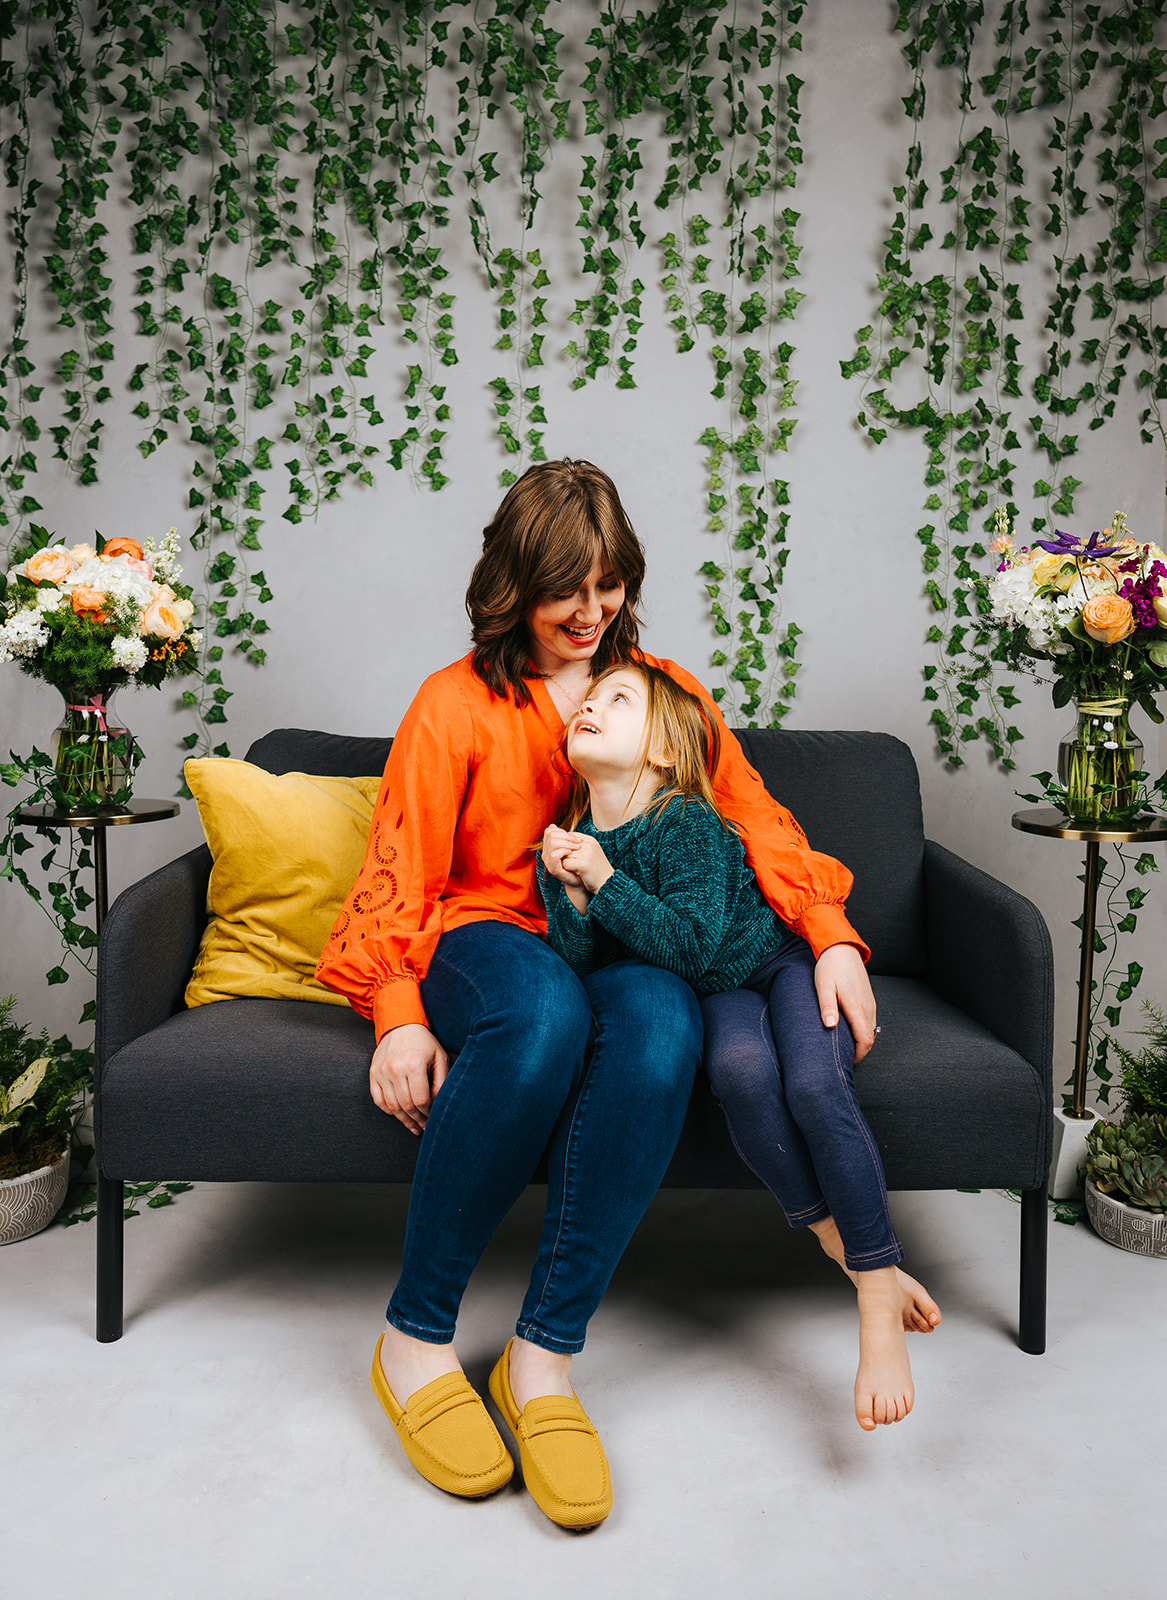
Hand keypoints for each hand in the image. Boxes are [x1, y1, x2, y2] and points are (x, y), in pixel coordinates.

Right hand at [370, 1023, 448, 1135]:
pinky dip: (388, 1110)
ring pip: (392, 1106)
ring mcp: (381, 1072)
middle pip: (406, 1105)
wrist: (400, 1025)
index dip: (428, 1114)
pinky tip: (398, 1114)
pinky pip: (379, 1100)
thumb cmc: (424, 1043)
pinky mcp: (373, 1073)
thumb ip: (441, 1082)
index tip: (432, 1119)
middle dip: (417, 1120)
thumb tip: (437, 1105)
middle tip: (424, 1127)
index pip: (421, 1100)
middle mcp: (395, 1068)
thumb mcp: (440, 1058)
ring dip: (403, 1119)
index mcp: (414, 1064)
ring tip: (413, 1126)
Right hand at [542, 824, 584, 885]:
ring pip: (552, 843)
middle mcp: (546, 853)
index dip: (562, 831)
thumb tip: (553, 825)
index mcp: (549, 847)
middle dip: (566, 836)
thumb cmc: (577, 862)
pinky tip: (572, 853)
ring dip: (567, 843)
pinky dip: (564, 851)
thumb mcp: (571, 847)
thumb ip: (564, 837)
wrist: (581, 879)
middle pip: (550, 834)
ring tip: (577, 847)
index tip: (576, 837)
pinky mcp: (552, 869)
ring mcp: (548, 861)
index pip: (549, 831)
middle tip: (578, 841)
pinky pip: (554, 855)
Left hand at [560, 833, 612, 895]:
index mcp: (590, 840)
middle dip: (567, 856)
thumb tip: (558, 841)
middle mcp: (588, 844)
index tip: (575, 857)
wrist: (607, 883)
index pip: (568, 837)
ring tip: (579, 868)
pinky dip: (568, 870)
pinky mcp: (582, 864)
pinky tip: (578, 873)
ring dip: (568, 863)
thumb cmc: (596, 869)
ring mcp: (586, 854)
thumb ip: (577, 845)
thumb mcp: (589, 852)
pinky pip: (565, 864)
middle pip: (565, 846)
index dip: (568, 848)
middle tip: (577, 865)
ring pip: (564, 855)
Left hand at [814, 943, 877, 1063]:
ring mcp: (870, 1002)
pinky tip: (849, 1031)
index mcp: (856, 1006)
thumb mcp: (823, 986)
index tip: (847, 1063)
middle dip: (860, 1051)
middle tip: (843, 1058)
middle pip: (870, 1038)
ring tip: (845, 1046)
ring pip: (871, 1030)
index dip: (859, 1056)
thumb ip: (827, 1006)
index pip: (865, 1040)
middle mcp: (868, 1007)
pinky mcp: (869, 998)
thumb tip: (831, 1027)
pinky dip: (863, 1030)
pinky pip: (870, 1021)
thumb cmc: (829, 967)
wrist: (842, 948)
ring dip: (861, 1040)